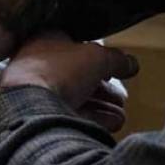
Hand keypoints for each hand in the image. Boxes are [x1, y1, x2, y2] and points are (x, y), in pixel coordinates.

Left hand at [0, 31, 137, 131]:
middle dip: (104, 89)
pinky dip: (94, 120)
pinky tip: (113, 123)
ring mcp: (39, 92)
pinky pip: (72, 117)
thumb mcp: (97, 56)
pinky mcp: (42, 116)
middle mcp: (40, 65)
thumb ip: (117, 59)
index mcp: (47, 40)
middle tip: (121, 96)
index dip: (99, 58)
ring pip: (76, 98)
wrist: (32, 106)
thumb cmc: (57, 71)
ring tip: (120, 114)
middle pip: (79, 77)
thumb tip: (131, 64)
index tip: (115, 70)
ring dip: (102, 106)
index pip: (76, 47)